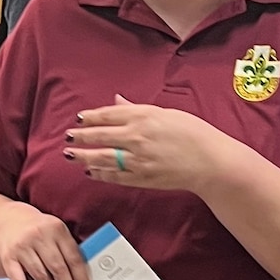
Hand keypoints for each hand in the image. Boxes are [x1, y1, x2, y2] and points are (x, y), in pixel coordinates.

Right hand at [0, 201, 90, 279]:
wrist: (6, 220)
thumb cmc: (37, 231)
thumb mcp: (54, 232)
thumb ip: (66, 250)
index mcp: (57, 228)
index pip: (74, 258)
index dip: (81, 278)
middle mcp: (39, 235)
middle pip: (58, 268)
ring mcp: (22, 247)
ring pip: (41, 276)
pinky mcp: (8, 257)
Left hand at [65, 96, 237, 192]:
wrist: (211, 162)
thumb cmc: (194, 134)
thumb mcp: (167, 113)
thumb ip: (137, 110)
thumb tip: (117, 102)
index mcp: (143, 117)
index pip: (108, 115)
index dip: (91, 117)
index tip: (79, 119)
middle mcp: (136, 137)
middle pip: (100, 136)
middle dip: (81, 137)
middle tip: (68, 137)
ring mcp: (137, 159)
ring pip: (102, 158)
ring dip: (84, 157)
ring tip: (71, 155)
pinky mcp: (141, 178)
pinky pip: (115, 176)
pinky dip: (101, 174)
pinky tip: (91, 172)